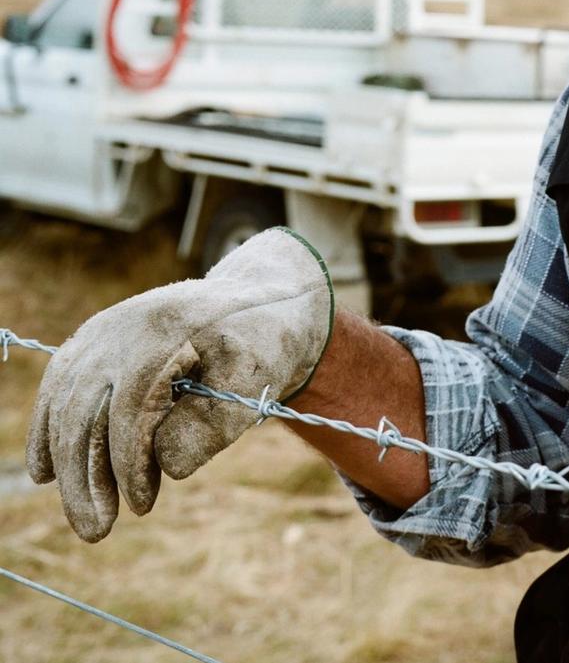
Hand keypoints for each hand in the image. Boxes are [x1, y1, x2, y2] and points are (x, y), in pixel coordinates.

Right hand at [25, 227, 333, 541]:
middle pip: (85, 410)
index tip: (143, 506)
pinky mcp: (94, 338)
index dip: (129, 465)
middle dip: (87, 479)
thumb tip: (165, 466)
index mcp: (165, 331)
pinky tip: (46, 473)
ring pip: (65, 405)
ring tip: (85, 518)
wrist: (262, 295)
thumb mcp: (257, 375)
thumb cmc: (262, 340)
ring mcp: (103, 330)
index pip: (129, 409)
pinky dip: (47, 430)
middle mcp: (122, 327)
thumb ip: (215, 421)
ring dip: (68, 467)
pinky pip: (57, 386)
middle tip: (97, 532)